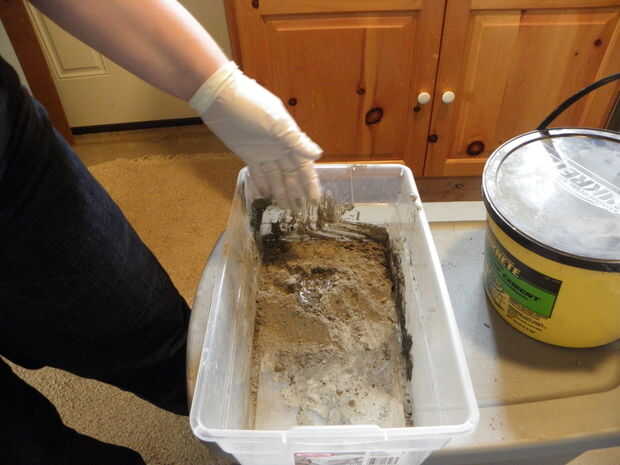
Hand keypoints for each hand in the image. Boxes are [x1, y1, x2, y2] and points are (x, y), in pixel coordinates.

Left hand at [190, 61, 321, 209]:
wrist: (221, 97)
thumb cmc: (251, 106)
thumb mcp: (277, 123)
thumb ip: (296, 141)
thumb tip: (317, 154)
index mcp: (289, 139)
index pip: (303, 166)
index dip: (310, 182)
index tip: (315, 199)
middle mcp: (279, 148)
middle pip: (290, 174)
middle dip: (296, 191)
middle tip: (301, 211)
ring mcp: (263, 152)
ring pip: (275, 177)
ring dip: (281, 191)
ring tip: (286, 208)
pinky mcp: (248, 154)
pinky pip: (258, 173)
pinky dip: (263, 184)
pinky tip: (266, 196)